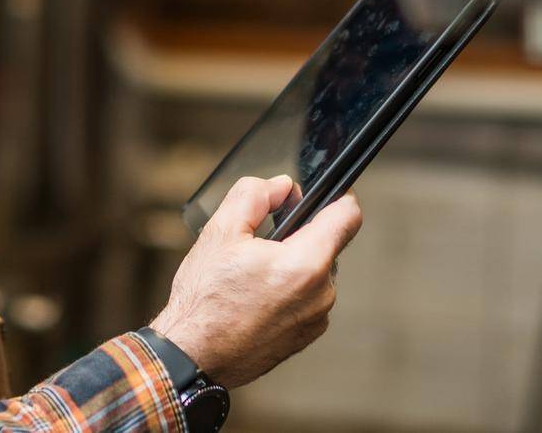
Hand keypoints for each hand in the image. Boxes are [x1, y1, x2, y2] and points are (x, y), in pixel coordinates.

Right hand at [149, 176, 362, 387]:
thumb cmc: (204, 299)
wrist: (194, 355)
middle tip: (260, 241)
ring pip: (315, 272)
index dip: (337, 196)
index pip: (347, 216)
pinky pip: (307, 298)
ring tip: (251, 274)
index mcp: (305, 263)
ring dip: (292, 264)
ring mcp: (316, 319)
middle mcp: (321, 294)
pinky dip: (288, 290)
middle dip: (298, 234)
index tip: (323, 194)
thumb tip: (281, 186)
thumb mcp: (221, 231)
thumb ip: (254, 195)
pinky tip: (254, 296)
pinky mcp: (305, 336)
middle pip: (326, 244)